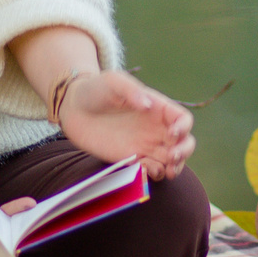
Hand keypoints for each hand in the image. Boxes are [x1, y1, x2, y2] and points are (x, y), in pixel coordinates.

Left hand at [59, 70, 194, 178]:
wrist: (73, 108)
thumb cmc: (95, 89)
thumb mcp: (113, 82)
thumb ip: (131, 91)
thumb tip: (148, 104)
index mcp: (157, 108)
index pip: (183, 119)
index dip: (184, 128)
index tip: (172, 134)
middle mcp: (156, 128)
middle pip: (184, 143)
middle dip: (184, 152)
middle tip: (172, 157)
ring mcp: (145, 145)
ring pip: (171, 160)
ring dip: (174, 168)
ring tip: (165, 171)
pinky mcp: (131, 159)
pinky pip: (150, 170)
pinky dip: (153, 173)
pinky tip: (144, 170)